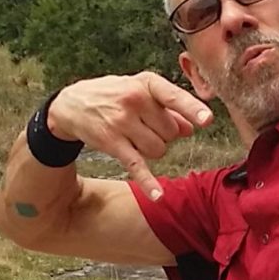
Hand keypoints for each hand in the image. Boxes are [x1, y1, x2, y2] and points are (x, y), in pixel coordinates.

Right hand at [46, 72, 213, 199]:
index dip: (192, 109)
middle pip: (171, 131)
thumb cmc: (113, 95)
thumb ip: (168, 107)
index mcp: (146, 83)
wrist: (72, 103)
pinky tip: (157, 196)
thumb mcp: (140, 90)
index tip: (207, 120)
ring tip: (137, 137)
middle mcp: (134, 100)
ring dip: (153, 150)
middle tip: (147, 126)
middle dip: (166, 134)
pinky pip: (137, 166)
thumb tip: (192, 127)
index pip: (173, 96)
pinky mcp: (112, 143)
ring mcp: (122, 121)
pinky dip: (148, 183)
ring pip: (159, 149)